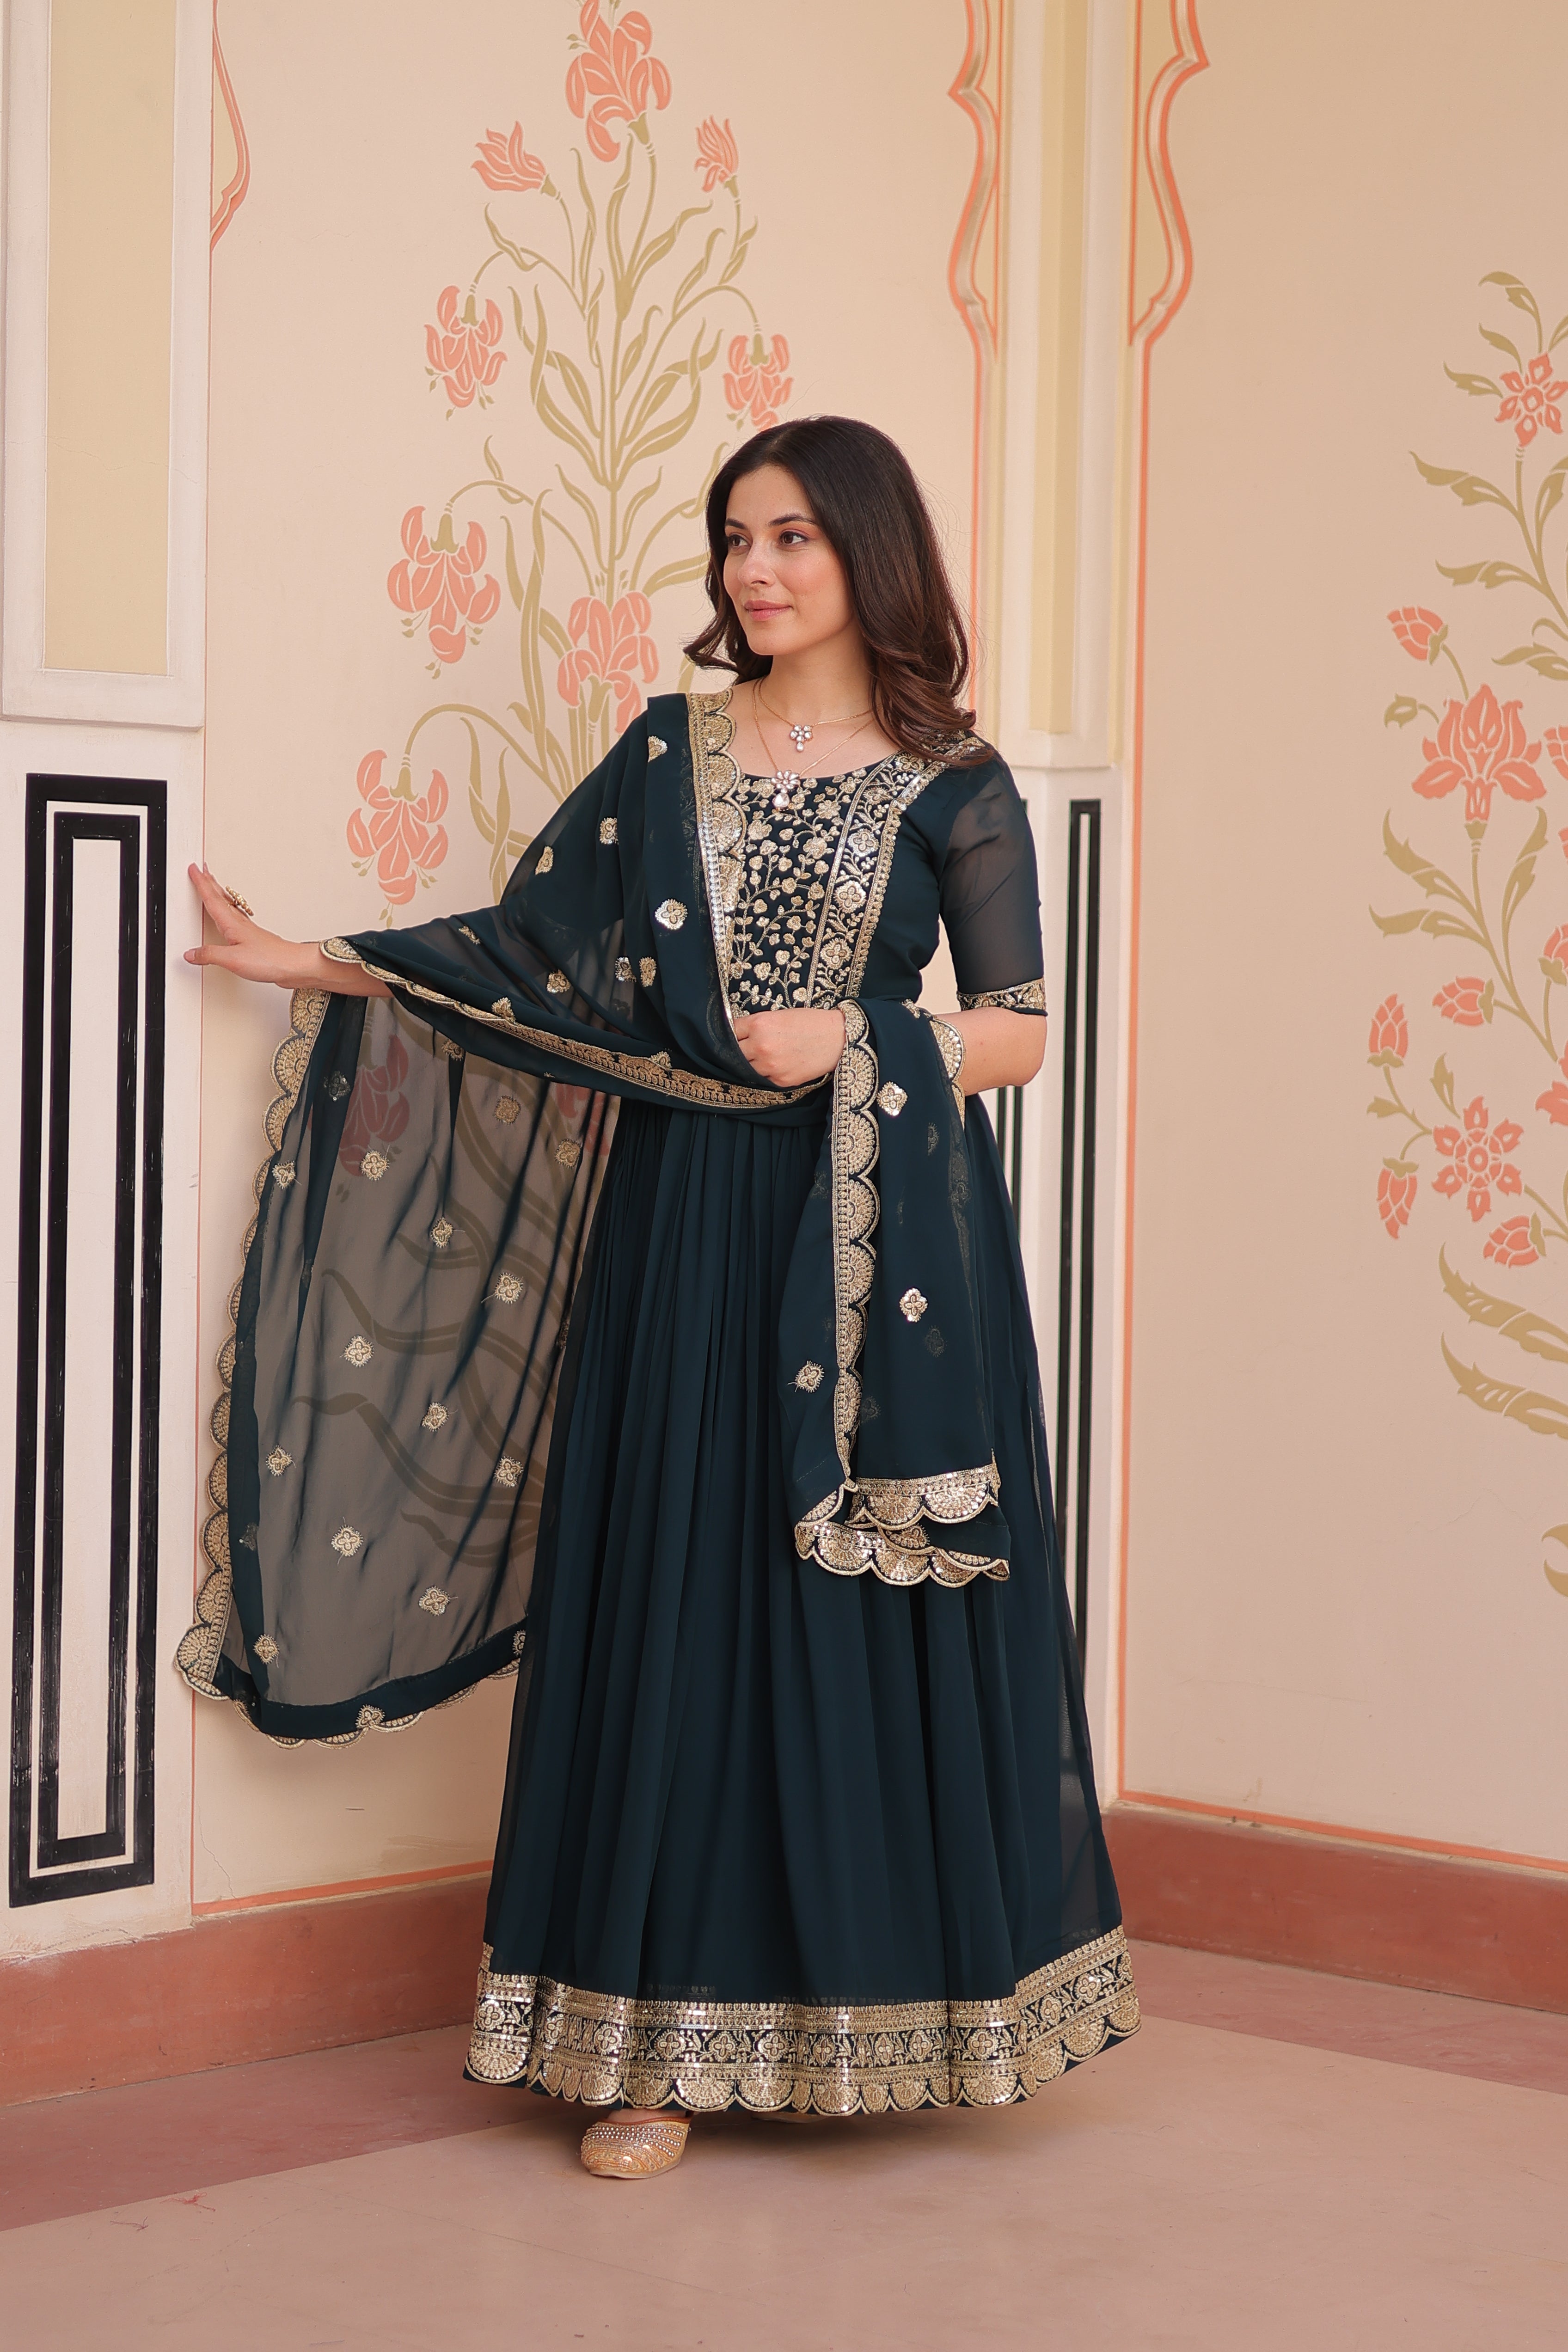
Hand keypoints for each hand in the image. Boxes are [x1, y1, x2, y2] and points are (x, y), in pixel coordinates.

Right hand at [183, 864, 386, 994]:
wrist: (294, 966)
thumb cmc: (270, 960)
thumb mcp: (233, 959)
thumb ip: (209, 955)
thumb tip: (191, 953)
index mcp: (232, 924)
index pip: (211, 899)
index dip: (201, 884)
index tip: (193, 869)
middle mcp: (239, 923)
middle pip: (220, 898)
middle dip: (209, 882)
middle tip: (201, 868)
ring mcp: (247, 930)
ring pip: (228, 906)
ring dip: (218, 893)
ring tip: (211, 884)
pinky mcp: (253, 939)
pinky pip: (235, 918)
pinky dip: (228, 910)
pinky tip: (229, 915)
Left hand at [731, 1005, 845, 1086]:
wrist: (837, 1038)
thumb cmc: (811, 1023)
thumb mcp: (779, 1015)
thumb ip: (757, 1025)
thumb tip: (739, 1034)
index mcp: (759, 1025)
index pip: (731, 1031)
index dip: (733, 1033)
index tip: (735, 1035)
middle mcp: (760, 1046)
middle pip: (734, 1053)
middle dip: (739, 1049)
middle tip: (748, 1047)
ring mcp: (769, 1066)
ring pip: (746, 1069)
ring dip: (751, 1064)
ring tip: (766, 1056)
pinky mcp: (780, 1081)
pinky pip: (763, 1079)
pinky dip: (766, 1073)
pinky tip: (778, 1064)